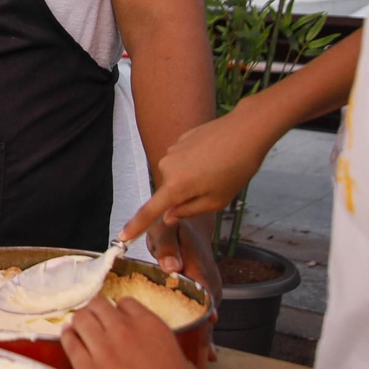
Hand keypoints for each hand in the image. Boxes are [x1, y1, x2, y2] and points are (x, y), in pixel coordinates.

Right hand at [122, 98, 281, 242]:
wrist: (246, 131)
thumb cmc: (236, 169)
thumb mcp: (217, 200)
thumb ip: (188, 211)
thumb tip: (169, 216)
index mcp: (176, 186)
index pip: (150, 211)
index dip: (136, 226)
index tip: (122, 237)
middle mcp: (167, 167)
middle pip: (170, 191)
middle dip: (186, 195)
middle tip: (213, 188)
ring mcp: (172, 151)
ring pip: (177, 175)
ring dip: (192, 178)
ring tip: (218, 169)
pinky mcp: (179, 139)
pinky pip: (183, 160)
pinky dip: (196, 163)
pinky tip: (215, 156)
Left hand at [146, 218, 220, 361]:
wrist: (182, 224)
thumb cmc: (171, 227)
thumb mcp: (165, 230)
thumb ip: (168, 246)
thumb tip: (172, 266)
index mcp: (199, 267)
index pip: (205, 292)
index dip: (206, 311)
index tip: (208, 328)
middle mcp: (208, 281)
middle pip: (209, 310)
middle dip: (207, 332)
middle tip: (205, 357)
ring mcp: (207, 290)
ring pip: (207, 316)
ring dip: (205, 335)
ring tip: (204, 360)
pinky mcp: (201, 295)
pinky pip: (201, 315)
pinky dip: (200, 331)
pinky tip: (200, 352)